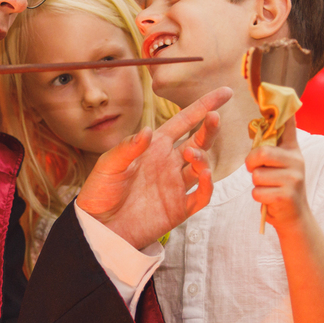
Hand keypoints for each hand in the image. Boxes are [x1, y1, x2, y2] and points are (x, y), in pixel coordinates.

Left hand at [77, 87, 230, 249]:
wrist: (99, 228)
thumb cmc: (100, 193)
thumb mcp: (108, 165)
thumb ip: (128, 148)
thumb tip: (147, 130)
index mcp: (154, 147)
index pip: (184, 121)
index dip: (203, 107)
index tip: (224, 94)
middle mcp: (169, 163)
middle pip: (198, 141)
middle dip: (210, 128)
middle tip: (214, 118)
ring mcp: (176, 185)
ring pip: (202, 165)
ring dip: (203, 157)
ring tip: (192, 154)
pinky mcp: (179, 208)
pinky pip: (201, 195)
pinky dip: (207, 185)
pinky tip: (203, 174)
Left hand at [246, 115, 309, 232]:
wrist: (294, 218)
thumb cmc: (280, 187)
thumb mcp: (278, 164)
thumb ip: (268, 147)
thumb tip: (253, 125)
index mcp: (292, 149)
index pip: (287, 123)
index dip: (281, 107)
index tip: (271, 86)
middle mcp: (297, 160)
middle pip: (261, 152)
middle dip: (251, 164)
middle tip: (257, 171)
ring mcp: (295, 178)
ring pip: (256, 175)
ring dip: (255, 184)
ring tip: (268, 187)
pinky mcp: (288, 196)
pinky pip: (257, 192)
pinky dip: (258, 197)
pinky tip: (270, 199)